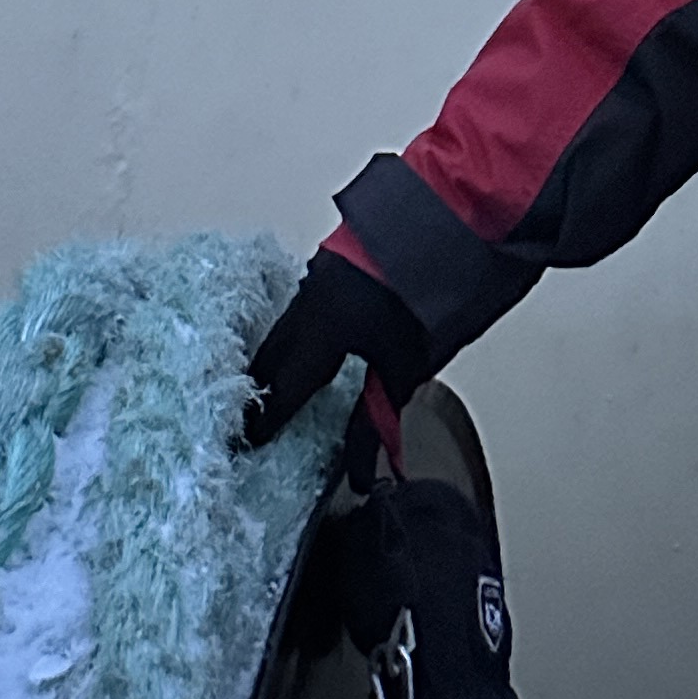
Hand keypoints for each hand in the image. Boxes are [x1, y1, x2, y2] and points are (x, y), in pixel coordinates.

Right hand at [240, 245, 435, 451]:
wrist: (451, 225)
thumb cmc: (431, 299)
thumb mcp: (405, 368)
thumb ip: (375, 421)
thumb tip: (360, 473)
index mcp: (321, 333)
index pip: (280, 390)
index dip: (263, 422)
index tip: (247, 446)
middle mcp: (307, 304)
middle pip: (269, 360)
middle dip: (259, 394)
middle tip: (249, 425)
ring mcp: (313, 279)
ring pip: (278, 333)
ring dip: (271, 364)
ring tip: (267, 394)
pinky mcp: (325, 265)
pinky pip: (292, 313)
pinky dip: (287, 339)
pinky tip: (293, 351)